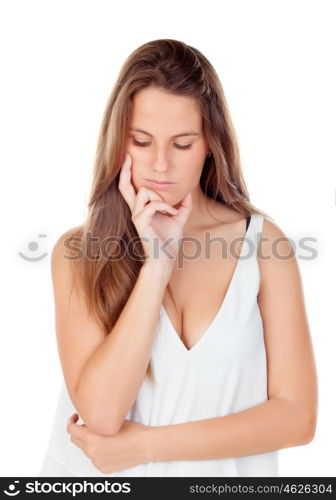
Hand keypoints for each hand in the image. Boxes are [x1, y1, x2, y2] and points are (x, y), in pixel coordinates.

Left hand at [66, 413, 149, 473]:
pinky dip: (97, 452)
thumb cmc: (132, 432)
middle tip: (87, 425)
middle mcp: (92, 452)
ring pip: (85, 450)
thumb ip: (95, 423)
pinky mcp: (103, 468)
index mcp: (92, 438)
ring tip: (103, 435)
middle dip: (79, 431)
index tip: (75, 419)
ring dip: (89, 442)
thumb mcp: (111, 421)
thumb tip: (88, 421)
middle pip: (75, 440)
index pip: (71, 430)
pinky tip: (109, 446)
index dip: (71, 422)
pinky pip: (94, 459)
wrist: (145, 446)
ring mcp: (97, 462)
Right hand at [118, 152, 192, 266]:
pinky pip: (153, 205)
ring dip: (160, 197)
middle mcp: (136, 211)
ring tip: (170, 209)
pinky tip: (172, 215)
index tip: (127, 158)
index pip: (130, 188)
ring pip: (144, 192)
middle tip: (128, 156)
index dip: (126, 173)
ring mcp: (137, 216)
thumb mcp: (179, 220)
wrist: (166, 260)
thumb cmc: (169, 242)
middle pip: (124, 186)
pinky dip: (165, 207)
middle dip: (125, 170)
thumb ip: (183, 206)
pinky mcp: (141, 222)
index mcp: (142, 209)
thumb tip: (189, 191)